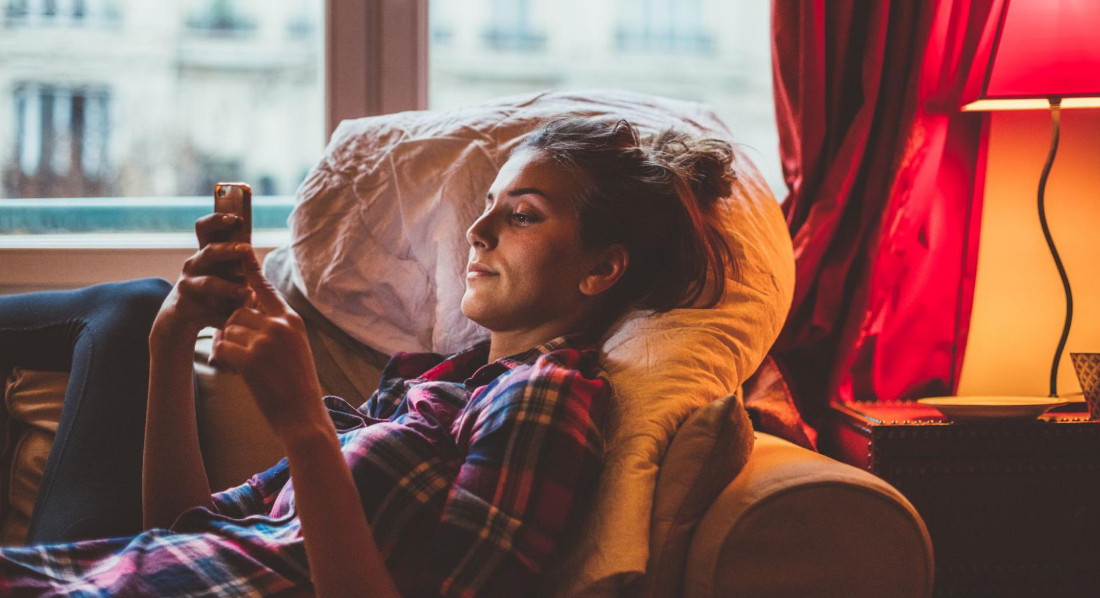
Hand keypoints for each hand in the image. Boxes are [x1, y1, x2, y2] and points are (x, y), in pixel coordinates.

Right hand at [153, 214, 251, 336]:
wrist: (182, 321)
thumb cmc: (214, 293)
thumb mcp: (228, 275)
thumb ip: (239, 263)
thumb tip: (252, 250)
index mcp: (206, 253)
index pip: (206, 229)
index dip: (217, 220)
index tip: (235, 217)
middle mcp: (195, 264)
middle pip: (209, 251)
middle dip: (228, 249)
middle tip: (245, 249)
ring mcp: (187, 285)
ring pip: (209, 283)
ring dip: (230, 288)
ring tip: (248, 295)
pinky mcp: (184, 306)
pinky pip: (206, 309)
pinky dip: (222, 315)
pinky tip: (233, 320)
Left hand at [210, 251, 328, 442]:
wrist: (303, 415)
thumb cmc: (297, 385)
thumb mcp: (294, 347)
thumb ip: (275, 327)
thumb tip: (243, 314)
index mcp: (291, 320)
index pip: (266, 289)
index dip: (251, 271)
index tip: (242, 251)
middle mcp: (279, 325)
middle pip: (238, 311)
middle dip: (233, 329)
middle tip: (241, 352)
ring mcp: (265, 340)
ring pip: (228, 328)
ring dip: (228, 345)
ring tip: (242, 366)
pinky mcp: (251, 358)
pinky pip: (222, 346)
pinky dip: (221, 359)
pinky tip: (233, 371)